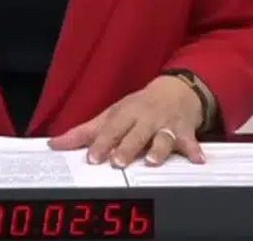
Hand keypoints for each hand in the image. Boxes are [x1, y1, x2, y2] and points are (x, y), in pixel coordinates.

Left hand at [48, 76, 205, 167]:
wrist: (175, 91)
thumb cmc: (138, 107)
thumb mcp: (111, 115)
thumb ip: (83, 133)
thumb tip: (54, 144)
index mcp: (125, 114)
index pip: (111, 128)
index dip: (102, 142)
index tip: (93, 157)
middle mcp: (145, 119)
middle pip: (135, 134)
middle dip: (128, 146)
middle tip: (118, 161)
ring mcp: (166, 126)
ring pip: (162, 138)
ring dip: (158, 149)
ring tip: (152, 161)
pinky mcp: (185, 133)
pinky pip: (191, 142)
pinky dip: (195, 150)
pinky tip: (198, 159)